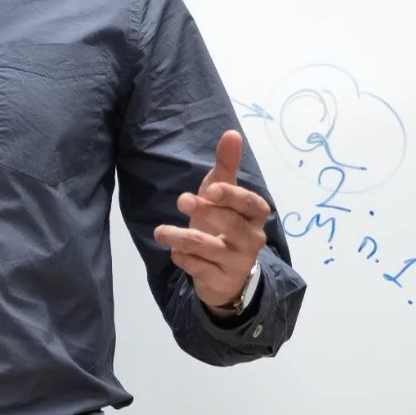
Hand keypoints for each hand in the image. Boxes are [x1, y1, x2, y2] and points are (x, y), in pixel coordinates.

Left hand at [152, 131, 272, 309]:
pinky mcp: (221, 280)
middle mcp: (253, 239)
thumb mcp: (221, 193)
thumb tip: (231, 133)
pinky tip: (175, 252)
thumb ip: (226, 165)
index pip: (250, 204)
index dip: (232, 196)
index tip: (209, 189)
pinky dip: (184, 258)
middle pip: (233, 226)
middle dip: (206, 212)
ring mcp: (238, 262)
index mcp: (255, 215)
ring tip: (160, 231)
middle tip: (181, 200)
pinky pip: (200, 268)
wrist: (224, 272)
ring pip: (210, 248)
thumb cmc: (223, 223)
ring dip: (182, 237)